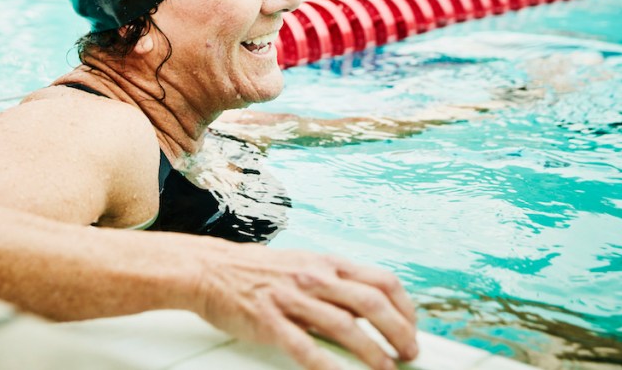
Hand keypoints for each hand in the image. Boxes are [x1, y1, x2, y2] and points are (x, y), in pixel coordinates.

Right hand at [193, 242, 417, 369]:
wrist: (210, 269)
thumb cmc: (257, 270)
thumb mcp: (303, 264)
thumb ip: (334, 282)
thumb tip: (368, 306)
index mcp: (326, 263)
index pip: (382, 281)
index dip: (404, 307)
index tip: (411, 327)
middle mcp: (314, 277)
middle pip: (372, 304)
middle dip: (399, 332)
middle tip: (409, 353)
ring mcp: (292, 298)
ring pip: (346, 326)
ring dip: (373, 353)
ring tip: (386, 369)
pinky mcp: (270, 321)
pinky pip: (305, 347)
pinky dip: (328, 366)